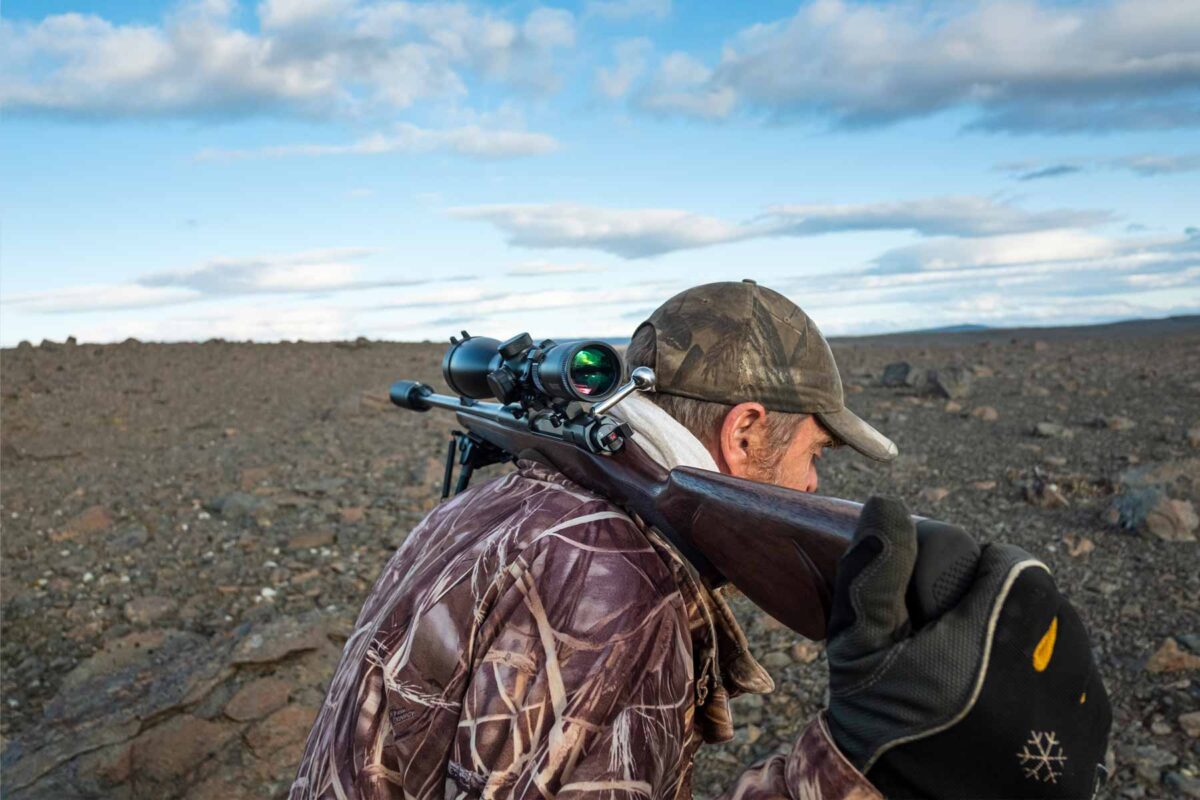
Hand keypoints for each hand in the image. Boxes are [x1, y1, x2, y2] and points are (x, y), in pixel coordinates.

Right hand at [824, 497, 1110, 798]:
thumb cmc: (884, 730)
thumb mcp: (858, 652)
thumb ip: (873, 575)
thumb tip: (887, 506)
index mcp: (989, 636)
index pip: (1007, 561)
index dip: (970, 572)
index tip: (940, 601)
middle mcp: (1046, 664)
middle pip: (1042, 595)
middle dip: (1002, 600)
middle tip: (959, 631)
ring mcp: (1076, 701)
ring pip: (1065, 630)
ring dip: (1029, 632)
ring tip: (985, 663)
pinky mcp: (1092, 733)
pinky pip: (1081, 675)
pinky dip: (1050, 673)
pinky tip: (1010, 696)